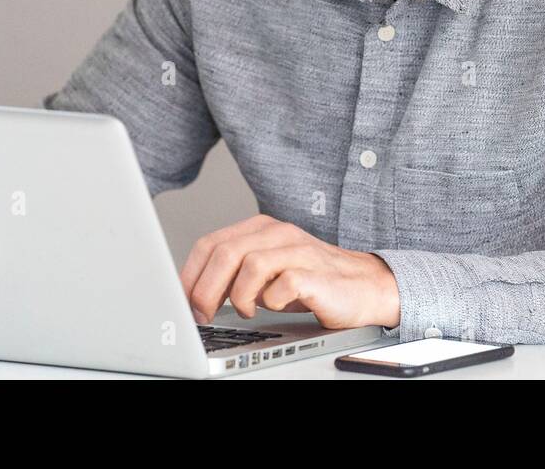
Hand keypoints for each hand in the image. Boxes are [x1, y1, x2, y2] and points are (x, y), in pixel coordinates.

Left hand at [178, 214, 400, 329]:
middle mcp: (277, 233)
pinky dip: (269, 301)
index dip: (190, 274)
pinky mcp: (315, 273)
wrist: (363, 286)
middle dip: (205, 290)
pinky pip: (281, 284)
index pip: (210, 243)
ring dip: (238, 296)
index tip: (181, 301)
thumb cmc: (310, 281)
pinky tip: (273, 307)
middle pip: (224, 253)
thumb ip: (234, 274)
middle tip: (203, 315)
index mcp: (259, 229)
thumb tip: (195, 296)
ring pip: (249, 264)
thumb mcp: (265, 272)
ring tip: (244, 311)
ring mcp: (297, 250)